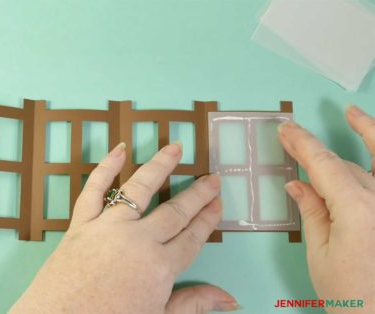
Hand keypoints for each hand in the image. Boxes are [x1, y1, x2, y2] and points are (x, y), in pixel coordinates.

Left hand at [10, 142, 239, 312]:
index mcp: (160, 267)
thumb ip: (194, 305)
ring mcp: (108, 228)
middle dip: (197, 194)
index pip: (191, 236)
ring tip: (175, 148)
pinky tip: (119, 150)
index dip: (207, 219)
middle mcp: (138, 240)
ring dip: (160, 165)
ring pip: (140, 188)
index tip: (218, 203)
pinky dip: (105, 168)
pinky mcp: (80, 224)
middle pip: (175, 211)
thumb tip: (230, 299)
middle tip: (211, 179)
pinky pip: (94, 190)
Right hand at [279, 106, 374, 312]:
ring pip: (373, 165)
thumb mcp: (321, 254)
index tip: (285, 129)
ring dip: (365, 135)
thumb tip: (297, 184)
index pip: (323, 164)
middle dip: (315, 154)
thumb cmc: (352, 296)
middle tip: (290, 137)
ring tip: (352, 113)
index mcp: (357, 210)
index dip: (302, 143)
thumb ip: (313, 211)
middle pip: (344, 167)